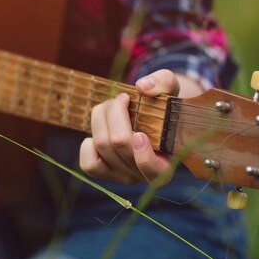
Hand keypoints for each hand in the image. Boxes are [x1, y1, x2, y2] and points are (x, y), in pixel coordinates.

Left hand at [79, 69, 201, 184]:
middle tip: (122, 98)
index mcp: (166, 164)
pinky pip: (88, 162)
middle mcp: (143, 175)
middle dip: (116, 113)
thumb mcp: (170, 89)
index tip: (140, 134)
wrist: (150, 118)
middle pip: (119, 144)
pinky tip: (102, 130)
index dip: (143, 155)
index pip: (154, 172)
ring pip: (102, 145)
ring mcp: (121, 175)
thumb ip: (163, 82)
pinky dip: (89, 143)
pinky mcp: (102, 173)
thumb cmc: (163, 105)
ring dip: (101, 117)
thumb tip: (143, 86)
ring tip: (111, 105)